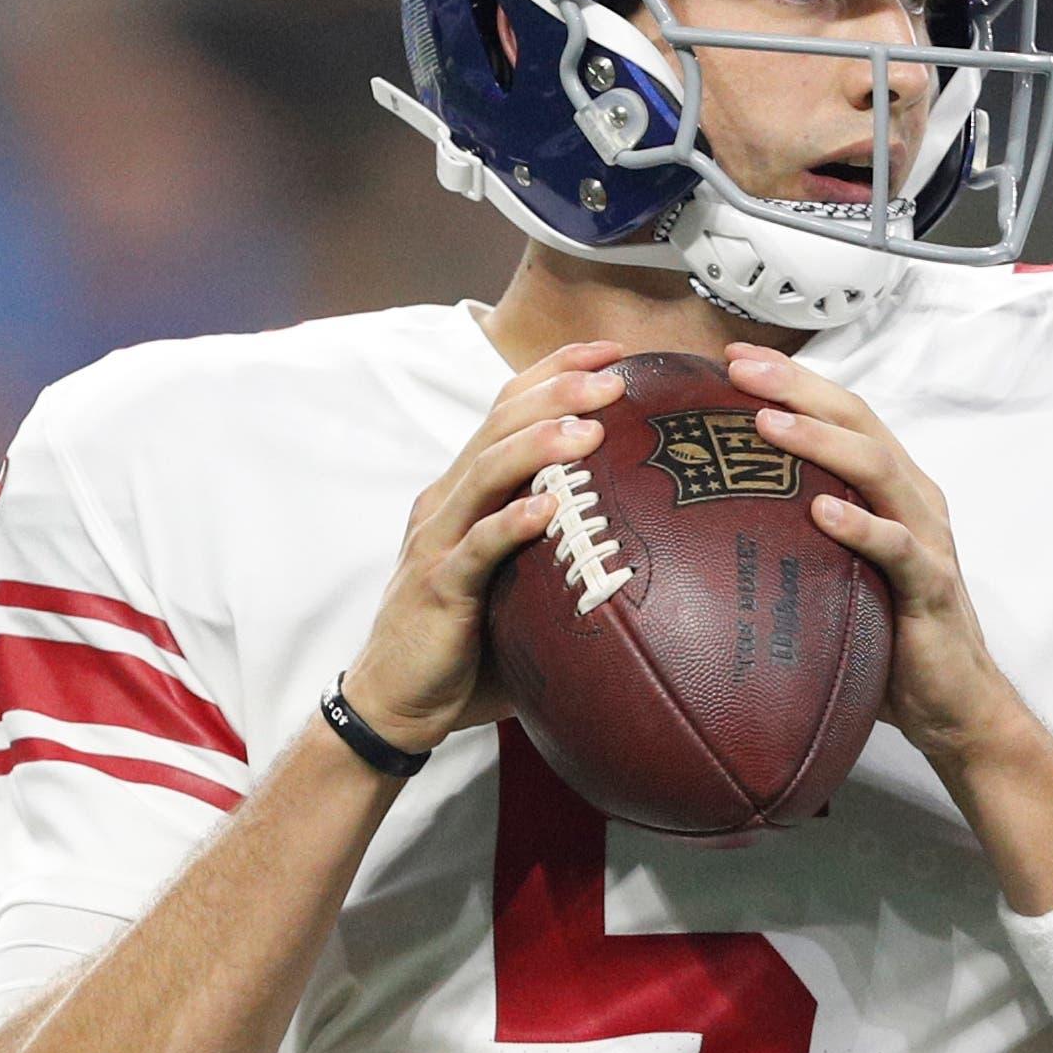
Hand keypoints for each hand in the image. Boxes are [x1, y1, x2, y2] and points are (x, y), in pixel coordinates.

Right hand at [339, 341, 627, 752]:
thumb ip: (565, 549)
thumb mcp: (521, 580)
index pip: (508, 409)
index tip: (612, 353)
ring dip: (539, 445)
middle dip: (558, 391)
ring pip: (486, 473)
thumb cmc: (469, 640)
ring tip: (589, 429)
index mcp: (467, 490)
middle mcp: (449, 501)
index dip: (556, 371)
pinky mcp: (439, 587)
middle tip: (614, 377)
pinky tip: (546, 511)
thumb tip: (656, 542)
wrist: (397, 699)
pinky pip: (476, 547)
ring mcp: (440, 540)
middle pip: (500, 424)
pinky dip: (510, 524)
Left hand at [724, 343, 1022, 763]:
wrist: (955, 703)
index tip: (733, 358)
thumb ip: (796, 535)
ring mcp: (926, 539)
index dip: (792, 379)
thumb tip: (709, 521)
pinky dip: (860, 526)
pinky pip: (897, 548)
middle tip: (740, 370)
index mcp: (890, 488)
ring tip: (767, 424)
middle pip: (857, 421)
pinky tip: (821, 513)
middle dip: (797, 388)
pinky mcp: (930, 586)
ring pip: (877, 468)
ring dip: (819, 442)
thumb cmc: (888, 635)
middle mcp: (912, 499)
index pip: (842, 414)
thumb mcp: (834, 571)